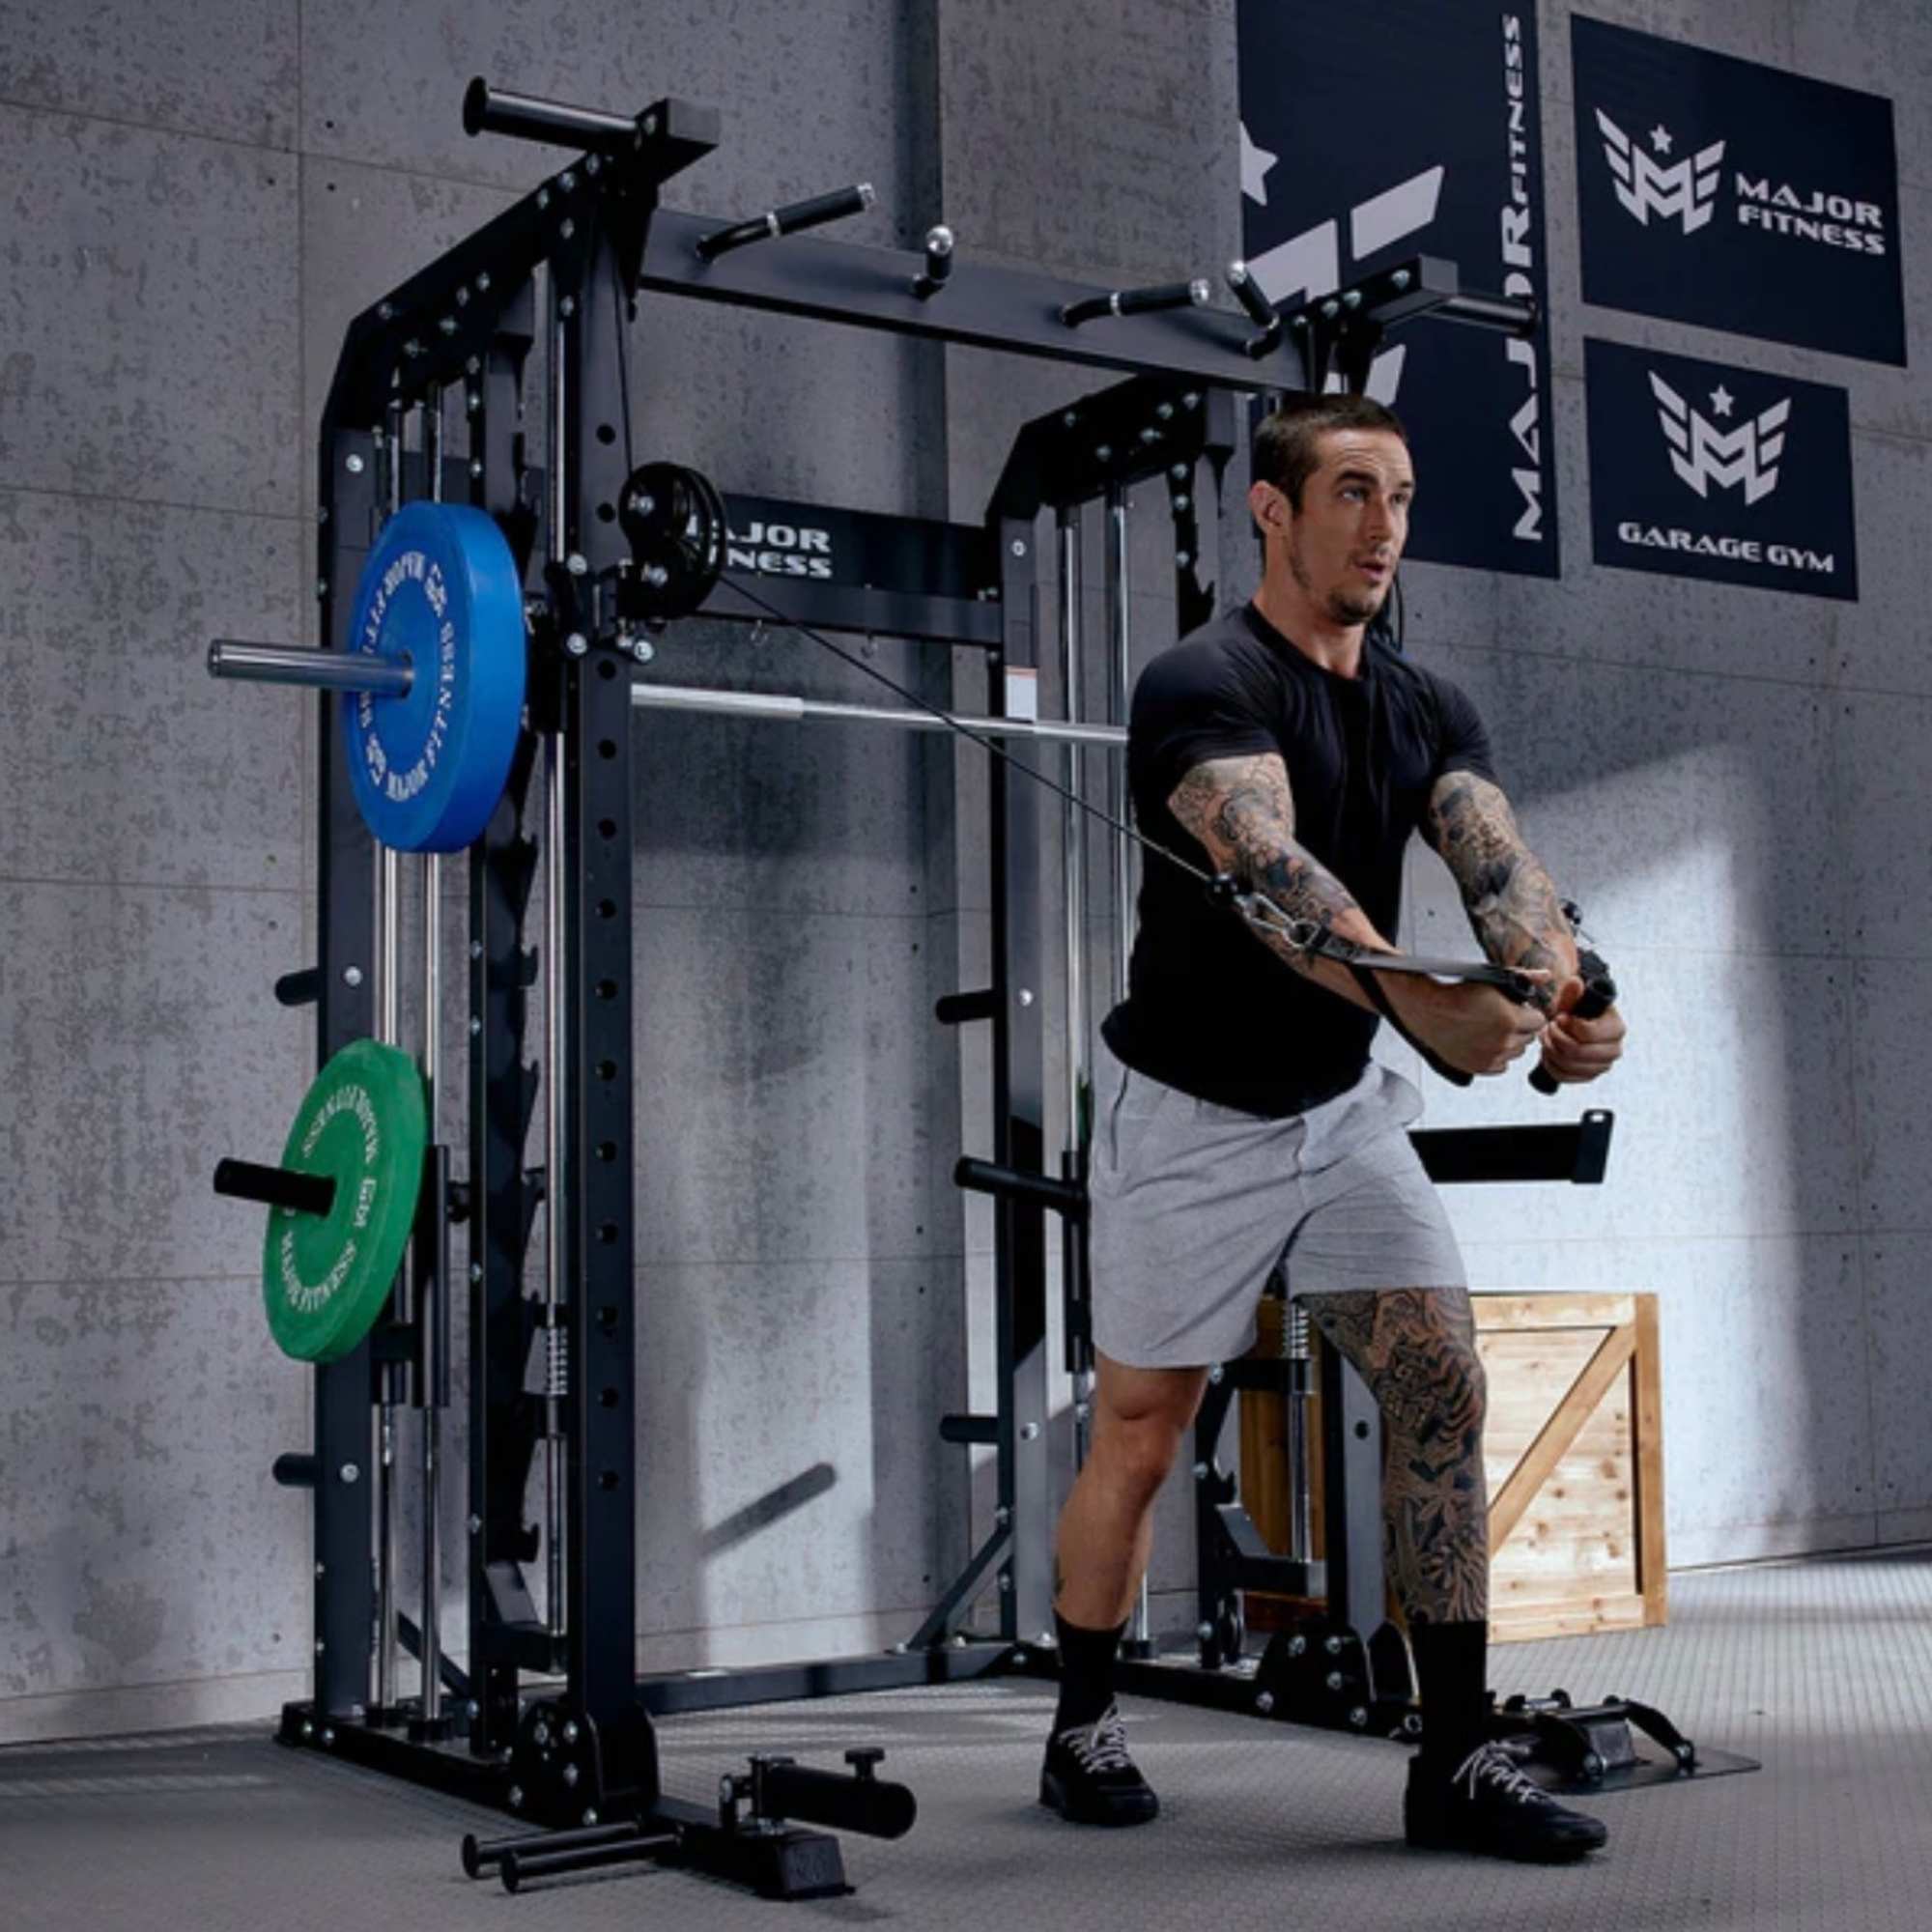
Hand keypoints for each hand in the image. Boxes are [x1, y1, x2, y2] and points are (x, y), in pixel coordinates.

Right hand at [1395, 972, 1551, 1077]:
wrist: (1428, 1010)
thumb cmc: (1457, 993)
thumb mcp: (1494, 980)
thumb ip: (1525, 978)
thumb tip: (1546, 975)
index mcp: (1510, 1020)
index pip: (1538, 1021)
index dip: (1528, 1013)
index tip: (1518, 1010)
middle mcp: (1502, 1042)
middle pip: (1529, 1038)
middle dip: (1520, 1027)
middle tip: (1502, 1017)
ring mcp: (1490, 1057)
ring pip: (1516, 1052)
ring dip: (1510, 1042)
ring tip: (1492, 1029)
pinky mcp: (1478, 1067)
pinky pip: (1501, 1066)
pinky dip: (1497, 1056)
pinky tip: (1485, 1042)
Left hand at [1535, 984, 1626, 1085]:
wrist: (1573, 1023)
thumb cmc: (1576, 1010)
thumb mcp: (1574, 997)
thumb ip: (1573, 991)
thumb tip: (1575, 983)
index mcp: (1616, 1028)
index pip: (1588, 1033)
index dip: (1567, 1026)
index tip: (1560, 1017)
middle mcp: (1614, 1049)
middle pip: (1578, 1052)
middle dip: (1557, 1039)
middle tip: (1549, 1027)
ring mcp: (1602, 1065)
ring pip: (1570, 1066)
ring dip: (1551, 1050)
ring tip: (1547, 1037)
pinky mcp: (1588, 1076)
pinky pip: (1565, 1077)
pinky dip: (1550, 1064)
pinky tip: (1548, 1051)